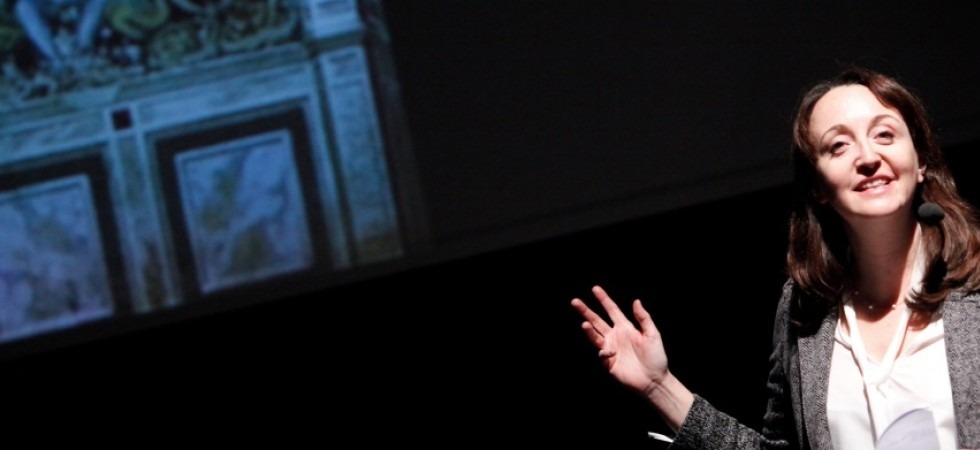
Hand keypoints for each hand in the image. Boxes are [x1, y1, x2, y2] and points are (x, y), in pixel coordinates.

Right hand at [571, 285, 692, 428]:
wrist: (654, 380)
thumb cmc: (656, 357)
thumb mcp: (653, 335)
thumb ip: (644, 318)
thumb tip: (636, 301)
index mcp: (625, 327)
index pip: (612, 310)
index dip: (603, 299)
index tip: (595, 289)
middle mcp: (615, 336)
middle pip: (597, 320)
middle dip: (586, 311)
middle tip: (575, 301)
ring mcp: (610, 348)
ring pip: (595, 335)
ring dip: (588, 329)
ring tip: (584, 324)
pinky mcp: (608, 362)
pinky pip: (602, 353)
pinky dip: (604, 352)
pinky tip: (611, 353)